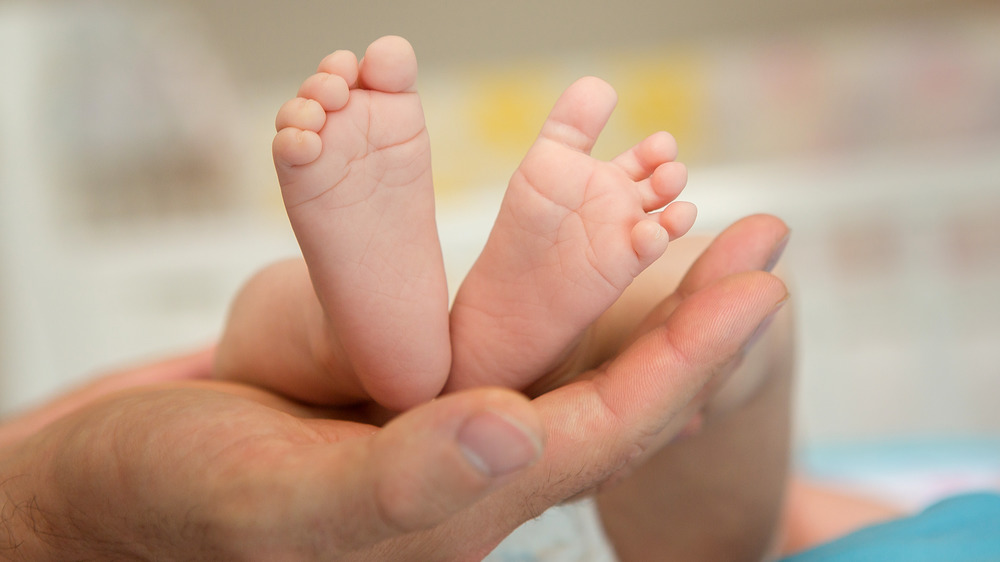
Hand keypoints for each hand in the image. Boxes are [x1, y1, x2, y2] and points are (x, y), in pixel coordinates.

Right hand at [1, 223, 784, 559]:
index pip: (604, 432)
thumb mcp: (276, 499)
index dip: (688, 361)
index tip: (761, 287)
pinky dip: (553, 276)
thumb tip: (520, 430)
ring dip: (638, 285)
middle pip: (611, 390)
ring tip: (694, 216)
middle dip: (695, 316)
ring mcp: (440, 424)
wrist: (117, 482)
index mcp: (460, 504)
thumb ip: (397, 484)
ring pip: (566, 354)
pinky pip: (499, 331)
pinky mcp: (403, 388)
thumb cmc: (179, 501)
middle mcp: (470, 465)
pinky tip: (585, 238)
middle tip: (766, 237)